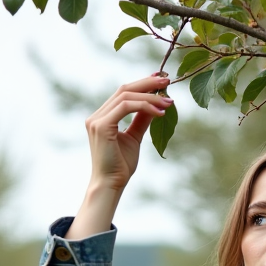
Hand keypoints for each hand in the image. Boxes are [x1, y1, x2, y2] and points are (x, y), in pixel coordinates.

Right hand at [67, 73, 174, 238]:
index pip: (123, 93)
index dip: (142, 84)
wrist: (111, 184)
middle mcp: (96, 116)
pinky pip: (126, 108)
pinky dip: (145, 107)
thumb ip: (141, 120)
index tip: (161, 81)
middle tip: (168, 80)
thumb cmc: (121, 166)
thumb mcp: (134, 137)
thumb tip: (156, 104)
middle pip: (124, 90)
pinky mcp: (101, 126)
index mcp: (102, 117)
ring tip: (168, 101)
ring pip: (126, 97)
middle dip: (147, 83)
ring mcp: (97, 120)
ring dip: (150, 96)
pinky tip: (160, 113)